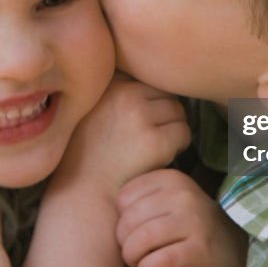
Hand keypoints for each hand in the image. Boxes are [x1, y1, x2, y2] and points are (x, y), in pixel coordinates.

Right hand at [58, 77, 190, 195]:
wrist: (83, 193)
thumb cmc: (89, 153)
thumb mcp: (92, 109)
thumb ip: (115, 90)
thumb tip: (152, 72)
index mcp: (108, 82)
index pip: (146, 75)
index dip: (147, 98)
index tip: (138, 118)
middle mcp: (123, 93)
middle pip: (165, 92)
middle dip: (163, 113)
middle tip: (148, 135)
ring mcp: (139, 116)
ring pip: (178, 111)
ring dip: (172, 128)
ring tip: (153, 146)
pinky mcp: (154, 140)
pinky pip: (184, 133)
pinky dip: (178, 146)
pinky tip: (160, 158)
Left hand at [116, 169, 245, 266]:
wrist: (227, 251)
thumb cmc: (186, 226)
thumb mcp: (167, 201)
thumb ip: (141, 199)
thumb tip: (103, 212)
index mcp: (171, 178)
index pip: (124, 197)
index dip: (120, 218)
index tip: (130, 230)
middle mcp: (184, 195)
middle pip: (130, 219)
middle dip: (123, 242)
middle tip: (130, 252)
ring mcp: (194, 221)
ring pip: (141, 239)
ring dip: (131, 258)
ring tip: (136, 263)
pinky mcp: (199, 249)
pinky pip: (158, 260)